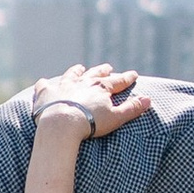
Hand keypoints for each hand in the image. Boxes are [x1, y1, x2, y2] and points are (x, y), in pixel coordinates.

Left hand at [29, 62, 151, 138]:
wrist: (61, 125)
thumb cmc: (90, 124)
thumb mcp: (115, 118)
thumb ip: (131, 109)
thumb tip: (148, 100)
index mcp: (101, 88)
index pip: (118, 81)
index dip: (127, 78)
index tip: (134, 74)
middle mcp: (82, 82)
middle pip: (95, 74)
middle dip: (103, 71)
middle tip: (108, 68)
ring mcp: (63, 85)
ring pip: (72, 74)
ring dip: (77, 71)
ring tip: (80, 68)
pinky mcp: (46, 92)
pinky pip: (45, 85)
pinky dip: (46, 84)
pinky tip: (45, 83)